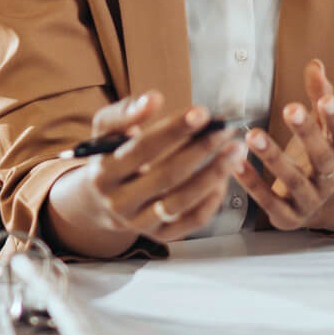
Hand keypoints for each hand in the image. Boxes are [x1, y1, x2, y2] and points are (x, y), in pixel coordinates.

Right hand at [60, 91, 247, 248]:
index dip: (174, 130)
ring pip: (181, 203)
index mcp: (103, 174)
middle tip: (227, 130)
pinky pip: (191, 221)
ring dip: (213, 175)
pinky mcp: (159, 235)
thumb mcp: (105, 131)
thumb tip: (153, 99)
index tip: (203, 112)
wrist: (98, 200)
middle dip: (201, 150)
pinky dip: (211, 200)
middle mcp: (119, 203)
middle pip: (166, 177)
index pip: (142, 149)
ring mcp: (139, 223)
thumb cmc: (109, 156)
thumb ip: (125, 112)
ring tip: (235, 151)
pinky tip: (225, 177)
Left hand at [237, 59, 333, 229]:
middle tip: (289, 108)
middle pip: (323, 158)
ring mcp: (310, 202)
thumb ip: (319, 97)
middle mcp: (330, 181)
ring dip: (273, 157)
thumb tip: (315, 64)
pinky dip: (252, 182)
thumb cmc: (314, 159)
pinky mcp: (288, 218)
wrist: (314, 208)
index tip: (326, 98)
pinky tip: (235, 163)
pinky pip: (269, 201)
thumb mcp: (321, 130)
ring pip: (294, 181)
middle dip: (307, 133)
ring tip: (253, 134)